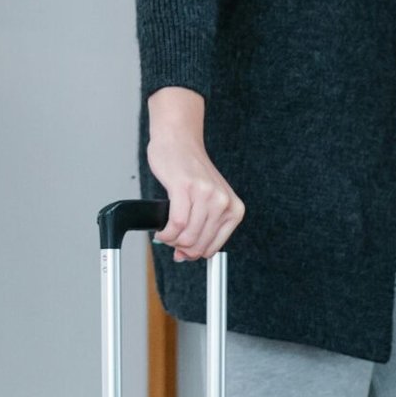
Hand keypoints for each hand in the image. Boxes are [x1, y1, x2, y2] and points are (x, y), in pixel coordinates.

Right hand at [146, 87, 244, 261]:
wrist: (179, 141)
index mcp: (233, 209)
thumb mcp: (207, 202)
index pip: (214, 247)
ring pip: (187, 237)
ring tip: (165, 234)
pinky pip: (176, 224)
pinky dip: (166, 233)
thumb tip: (185, 256)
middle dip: (181, 249)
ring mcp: (206, 195)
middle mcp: (223, 202)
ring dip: (171, 241)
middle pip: (199, 244)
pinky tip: (162, 230)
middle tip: (171, 243)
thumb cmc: (191, 170)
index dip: (195, 254)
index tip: (183, 252)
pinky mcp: (186, 188)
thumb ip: (200, 229)